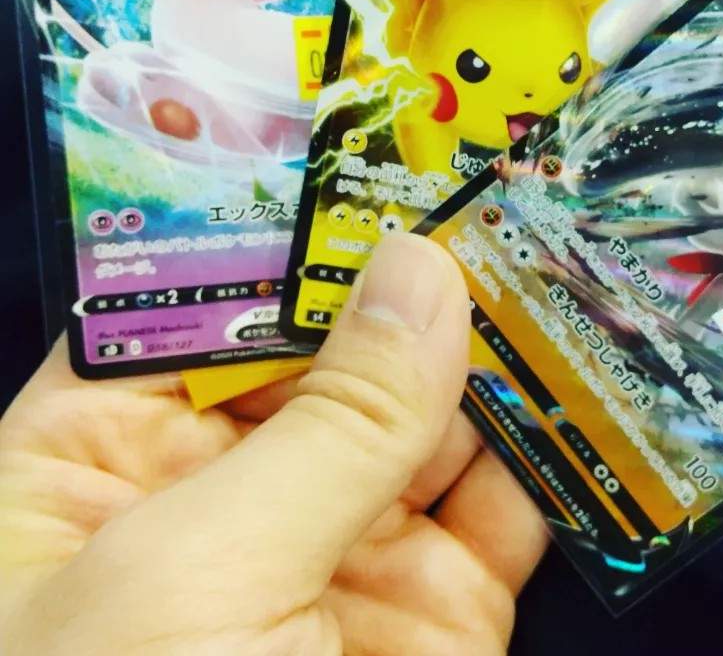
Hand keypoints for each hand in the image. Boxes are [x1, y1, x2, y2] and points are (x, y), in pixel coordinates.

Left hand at [0, 235, 547, 654]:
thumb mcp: (194, 577)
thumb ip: (327, 426)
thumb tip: (419, 275)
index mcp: (101, 470)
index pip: (197, 310)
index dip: (280, 234)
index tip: (362, 158)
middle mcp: (225, 502)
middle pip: (329, 352)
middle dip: (408, 281)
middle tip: (484, 195)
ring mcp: (339, 556)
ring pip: (429, 419)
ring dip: (491, 349)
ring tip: (547, 263)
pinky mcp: (436, 612)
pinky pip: (504, 507)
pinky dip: (549, 446)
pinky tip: (576, 376)